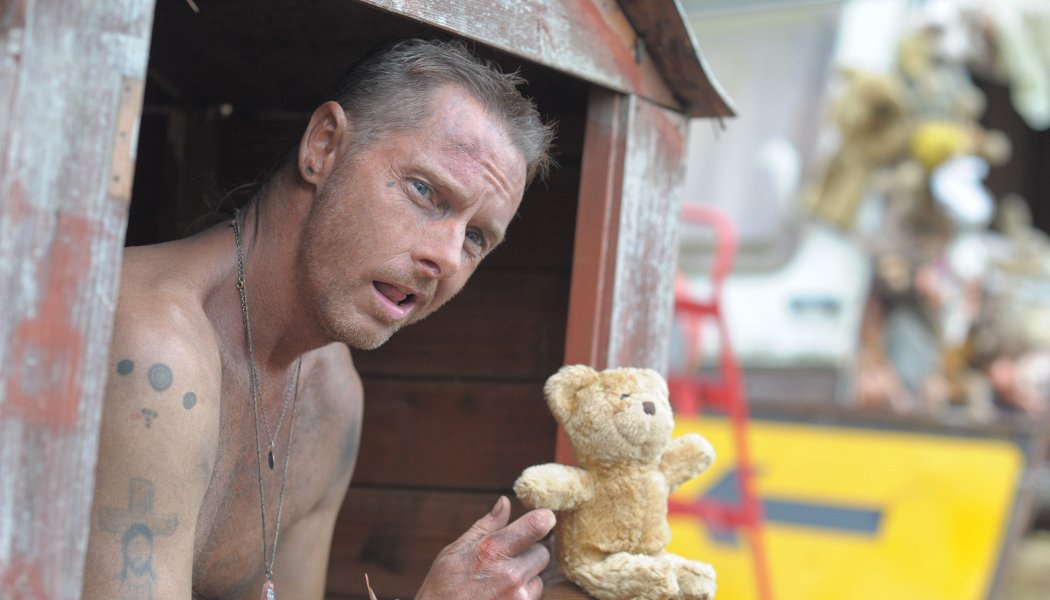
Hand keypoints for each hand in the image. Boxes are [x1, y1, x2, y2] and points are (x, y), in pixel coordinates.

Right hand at [416, 496, 554, 599]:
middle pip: (543, 553)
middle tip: (508, 558)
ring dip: (526, 577)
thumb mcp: (456, 550)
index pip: (536, 526)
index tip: (544, 518)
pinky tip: (500, 595)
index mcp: (492, 551)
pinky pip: (532, 597)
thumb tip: (505, 502)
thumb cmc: (442, 587)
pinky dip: (522, 595)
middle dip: (530, 552)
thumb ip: (486, 526)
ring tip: (499, 581)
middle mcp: (510, 575)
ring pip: (539, 578)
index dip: (544, 518)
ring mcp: (517, 598)